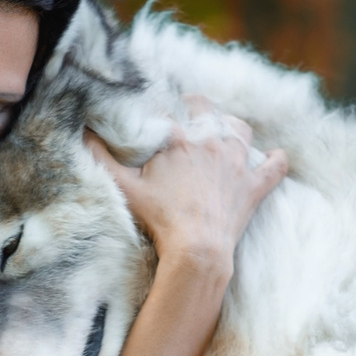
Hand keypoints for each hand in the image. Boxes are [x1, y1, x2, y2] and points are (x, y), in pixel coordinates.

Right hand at [85, 96, 287, 272]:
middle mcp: (212, 142)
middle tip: (184, 115)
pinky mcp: (254, 186)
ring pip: (240, 129)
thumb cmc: (159, 219)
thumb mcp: (123, 188)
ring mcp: (237, 163)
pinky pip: (274, 166)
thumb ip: (100, 158)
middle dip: (194, 107)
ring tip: (219, 133)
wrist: (198, 249)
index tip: (150, 115)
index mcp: (179, 139)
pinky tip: (273, 158)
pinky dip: (274, 161)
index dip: (157, 110)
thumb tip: (82, 132)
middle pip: (206, 108)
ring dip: (230, 127)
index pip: (167, 110)